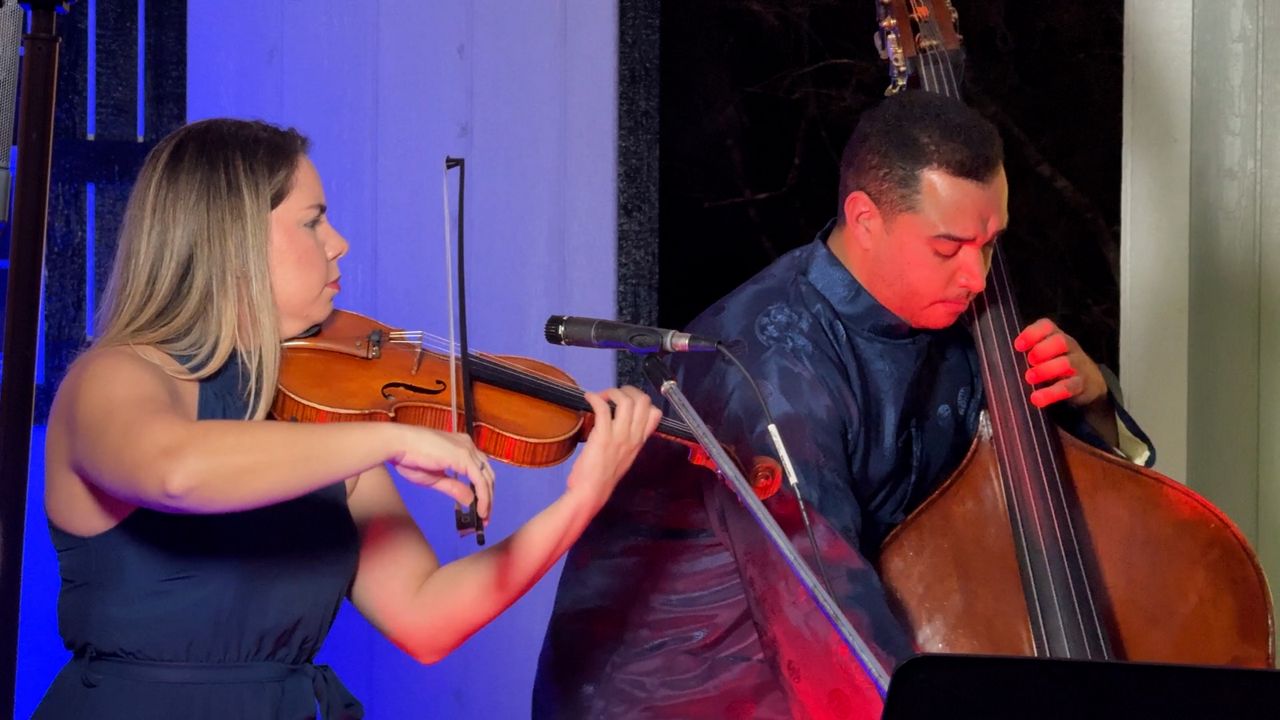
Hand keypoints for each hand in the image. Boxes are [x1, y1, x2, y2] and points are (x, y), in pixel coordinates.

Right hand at [389, 426, 494, 521]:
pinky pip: (480, 481)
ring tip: (483, 517)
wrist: (397, 444)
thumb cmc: (409, 457)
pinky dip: (483, 497)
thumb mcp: (435, 478)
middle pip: (487, 474)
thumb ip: (454, 487)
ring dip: (487, 500)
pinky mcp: (464, 457)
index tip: (481, 508)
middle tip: (485, 517)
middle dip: (488, 497)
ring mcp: (467, 450)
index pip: (480, 470)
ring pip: (486, 479)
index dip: (483, 490)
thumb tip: (470, 500)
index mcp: (461, 446)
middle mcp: (467, 445)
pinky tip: (480, 510)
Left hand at [566, 386, 661, 507]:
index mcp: (639, 442)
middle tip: (614, 394)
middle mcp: (633, 437)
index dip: (642, 401)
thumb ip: (627, 442)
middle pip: (643, 401)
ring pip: (626, 401)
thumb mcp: (624, 459)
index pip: (655, 414)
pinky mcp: (603, 436)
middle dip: (629, 390)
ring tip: (601, 396)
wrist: (592, 492)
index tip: (628, 401)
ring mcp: (619, 436)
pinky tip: (588, 398)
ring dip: (612, 392)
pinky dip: (595, 398)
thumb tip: (620, 427)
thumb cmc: (603, 478)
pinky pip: (603, 408)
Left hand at [1013, 318, 1108, 409]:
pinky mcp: (1081, 384)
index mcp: (1056, 337)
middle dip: (1042, 350)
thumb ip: (1029, 354)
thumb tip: (1000, 361)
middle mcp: (1069, 348)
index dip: (1032, 333)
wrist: (1090, 383)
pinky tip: (1037, 399)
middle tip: (1029, 360)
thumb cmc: (1057, 366)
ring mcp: (1078, 365)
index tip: (1018, 346)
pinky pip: (1068, 387)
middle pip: (1060, 341)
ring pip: (1066, 363)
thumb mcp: (1046, 355)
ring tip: (1030, 378)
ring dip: (1046, 370)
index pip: (1047, 326)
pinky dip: (1051, 393)